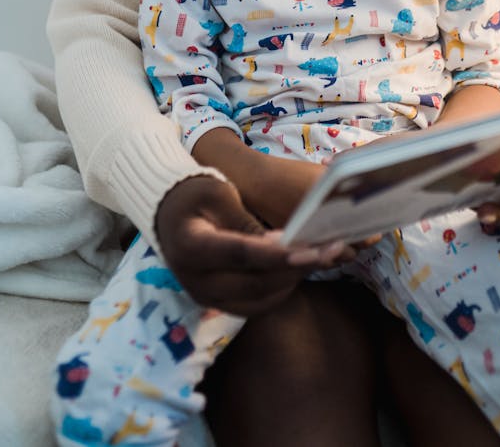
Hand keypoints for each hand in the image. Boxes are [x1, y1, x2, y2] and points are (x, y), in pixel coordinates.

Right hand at [154, 174, 345, 315]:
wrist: (167, 214)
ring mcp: (205, 296)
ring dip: (294, 280)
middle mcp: (195, 280)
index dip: (278, 254)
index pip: (241, 254)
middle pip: (254, 284)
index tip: (311, 247)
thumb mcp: (218, 192)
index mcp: (191, 246)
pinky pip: (256, 306)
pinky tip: (300, 267)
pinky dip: (281, 289)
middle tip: (332, 249)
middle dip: (297, 268)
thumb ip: (247, 219)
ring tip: (323, 256)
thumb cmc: (195, 194)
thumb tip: (284, 242)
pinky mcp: (218, 302)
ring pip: (259, 301)